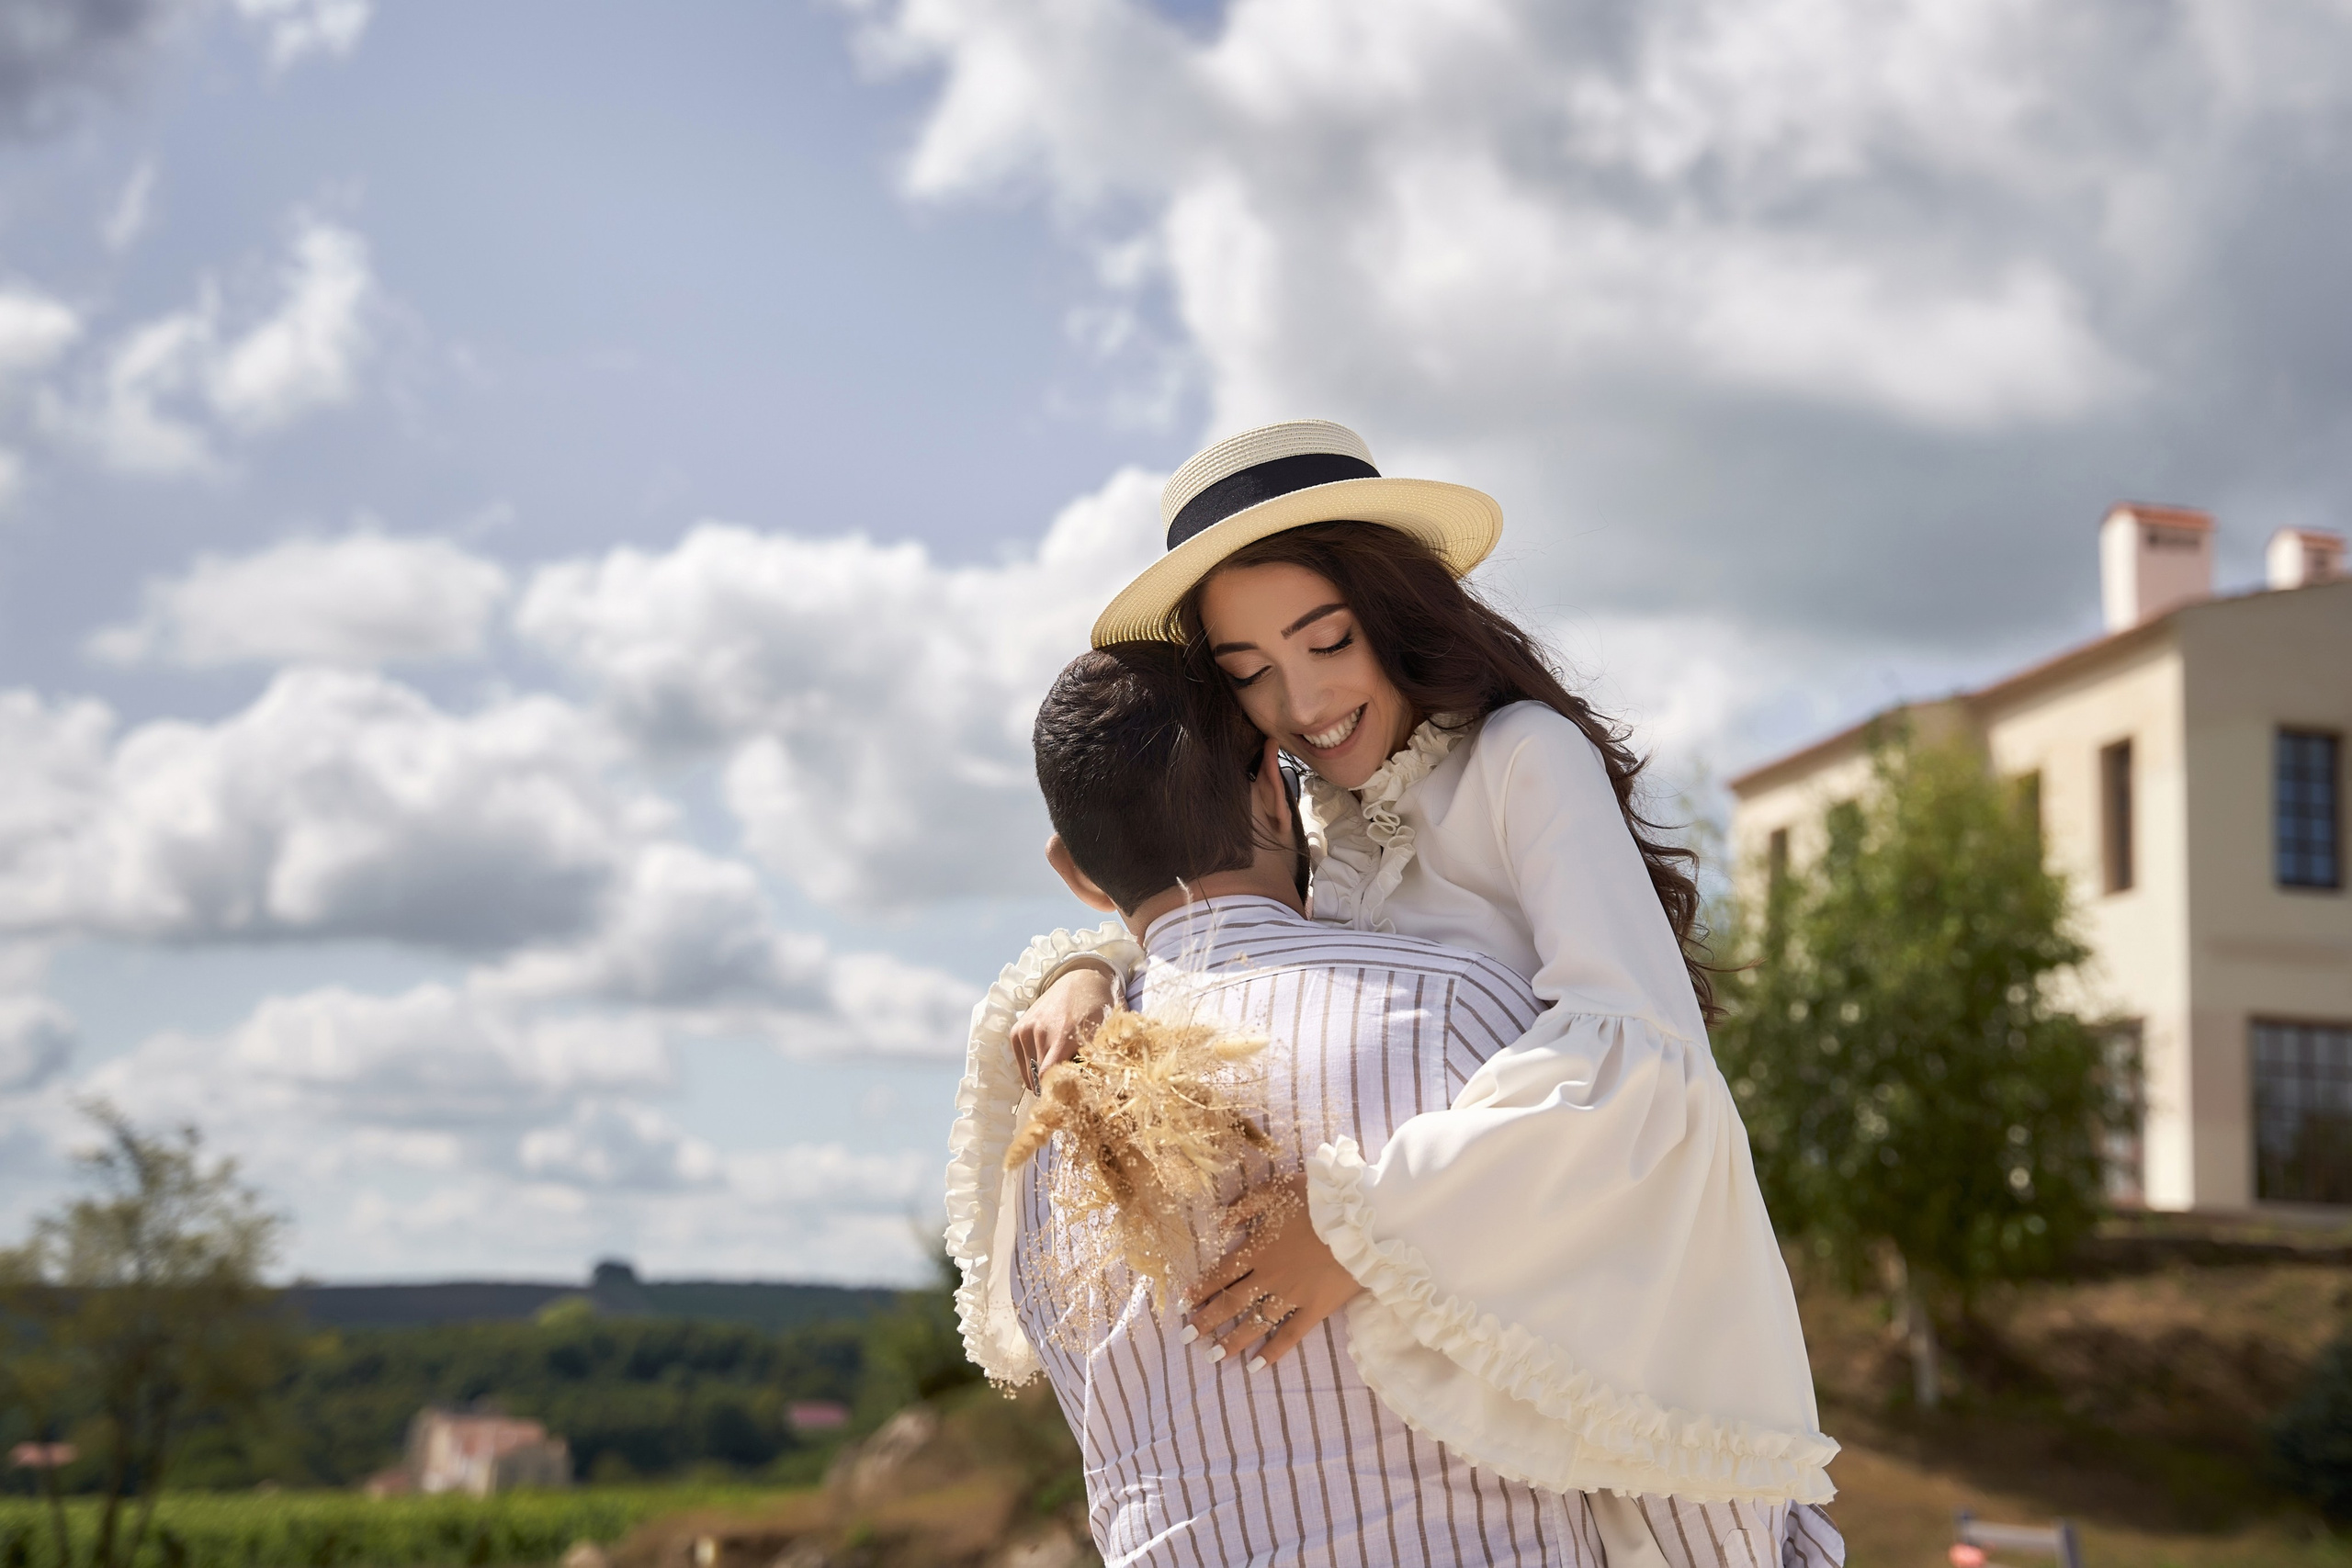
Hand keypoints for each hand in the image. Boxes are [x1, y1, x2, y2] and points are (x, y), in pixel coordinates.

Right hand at [1012, 963, 1115, 1092]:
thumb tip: (1104, 1089)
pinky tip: (1048, 1060)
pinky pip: (1022, 1063)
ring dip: (1043, 1077)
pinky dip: (1033, 1068)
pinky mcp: (1017, 1030)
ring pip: (1030, 1072)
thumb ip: (1102, 1057)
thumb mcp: (1108, 1031)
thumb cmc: (1100, 1007)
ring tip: (1060, 1071)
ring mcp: (1026, 1030)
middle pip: (1040, 1077)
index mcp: (1064, 1034)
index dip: (1057, 1092)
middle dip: (1054, 1086)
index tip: (1070, 1099)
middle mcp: (1040, 1032)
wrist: (1082, 977)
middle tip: (1070, 1089)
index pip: (1048, 1076)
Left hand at [1185, 1172, 1363, 1369]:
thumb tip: (1221, 1222)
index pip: (1220, 1274)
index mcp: (1257, 1249)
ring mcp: (1291, 1296)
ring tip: (1214, 1357)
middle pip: (1231, 1302)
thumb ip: (1244, 1205)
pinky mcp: (1315, 1309)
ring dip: (1232, 1340)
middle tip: (1186, 1338)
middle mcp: (1268, 1277)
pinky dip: (1273, 1351)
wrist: (1359, 1219)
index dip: (1201, 1289)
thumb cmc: (1317, 1200)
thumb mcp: (1273, 1190)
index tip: (1184, 1304)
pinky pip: (1290, 1335)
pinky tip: (1256, 1366)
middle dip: (1207, 1321)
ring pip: (1255, 1322)